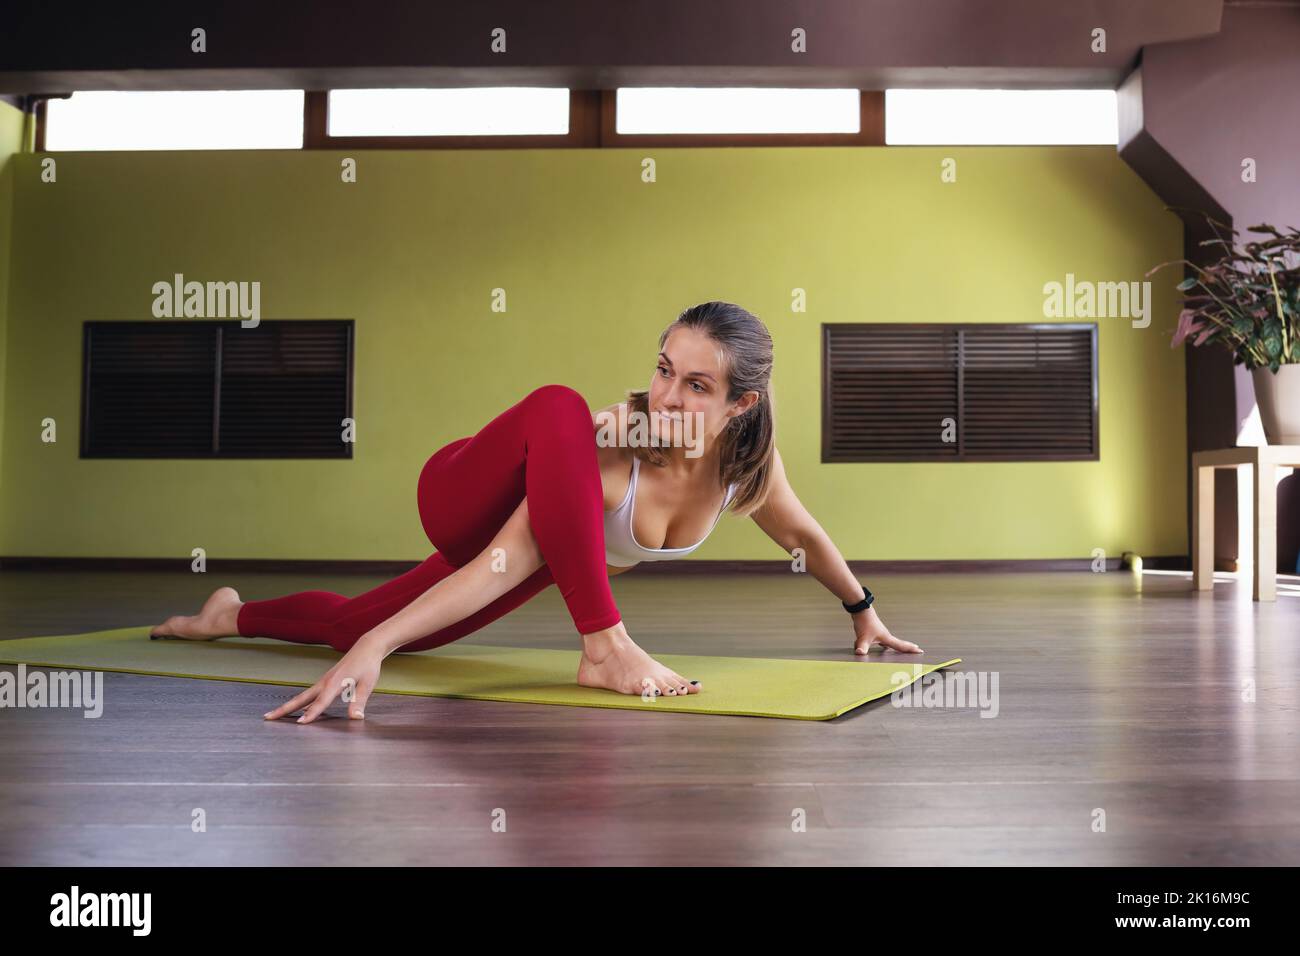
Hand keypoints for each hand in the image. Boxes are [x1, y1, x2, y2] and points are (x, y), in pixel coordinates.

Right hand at [263, 635, 384, 723]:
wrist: (366, 648)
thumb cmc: (367, 666)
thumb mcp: (367, 684)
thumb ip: (359, 701)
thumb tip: (356, 718)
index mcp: (333, 684)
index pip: (320, 702)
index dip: (311, 714)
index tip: (300, 724)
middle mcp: (324, 682)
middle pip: (301, 699)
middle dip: (284, 709)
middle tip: (267, 718)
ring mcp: (323, 682)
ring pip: (302, 697)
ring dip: (288, 706)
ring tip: (275, 715)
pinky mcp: (326, 682)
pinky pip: (309, 695)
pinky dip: (300, 703)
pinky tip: (300, 709)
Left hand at [852, 606, 922, 654]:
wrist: (860, 610)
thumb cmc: (864, 622)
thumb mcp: (863, 637)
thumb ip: (862, 647)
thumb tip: (860, 654)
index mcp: (886, 638)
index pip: (900, 646)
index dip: (910, 649)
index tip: (920, 651)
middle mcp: (885, 635)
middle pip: (898, 643)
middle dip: (907, 647)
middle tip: (916, 649)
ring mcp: (880, 633)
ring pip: (890, 642)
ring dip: (896, 646)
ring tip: (902, 649)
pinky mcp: (874, 631)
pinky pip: (881, 641)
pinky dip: (883, 645)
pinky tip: (882, 646)